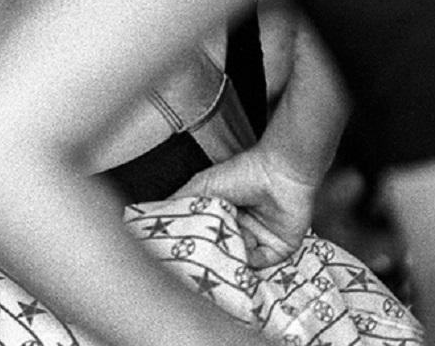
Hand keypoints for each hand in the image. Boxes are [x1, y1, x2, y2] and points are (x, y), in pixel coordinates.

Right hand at [172, 147, 316, 267]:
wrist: (278, 171)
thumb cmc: (242, 172)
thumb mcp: (202, 185)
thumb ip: (180, 201)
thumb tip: (155, 213)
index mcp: (224, 214)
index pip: (207, 237)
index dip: (195, 244)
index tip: (180, 252)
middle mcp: (242, 228)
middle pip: (222, 250)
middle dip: (211, 255)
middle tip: (195, 260)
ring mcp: (260, 240)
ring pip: (239, 259)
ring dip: (228, 258)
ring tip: (216, 255)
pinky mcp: (279, 248)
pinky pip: (261, 263)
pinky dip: (249, 260)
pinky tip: (238, 252)